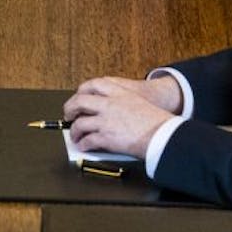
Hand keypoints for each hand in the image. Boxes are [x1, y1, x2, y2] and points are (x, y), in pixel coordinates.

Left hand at [63, 76, 179, 157]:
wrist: (163, 135)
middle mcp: (109, 104)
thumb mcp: (138, 102)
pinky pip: (87, 141)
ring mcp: (106, 120)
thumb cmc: (156, 121)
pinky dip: (83, 145)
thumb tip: (107, 110)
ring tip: (74, 136)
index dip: (82, 90)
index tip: (78, 96)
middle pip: (80, 101)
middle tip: (68, 115)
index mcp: (119, 93)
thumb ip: (121, 102)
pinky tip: (83, 147)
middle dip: (70, 109)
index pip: (94, 84)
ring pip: (80, 123)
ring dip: (74, 131)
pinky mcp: (106, 137)